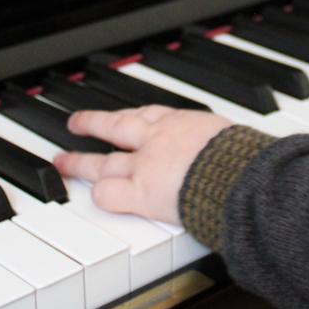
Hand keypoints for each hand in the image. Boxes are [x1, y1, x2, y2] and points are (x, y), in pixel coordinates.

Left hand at [53, 105, 233, 223]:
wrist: (239, 175)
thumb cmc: (245, 159)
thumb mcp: (233, 137)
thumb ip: (222, 142)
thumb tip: (238, 149)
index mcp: (182, 123)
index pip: (147, 114)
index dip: (129, 116)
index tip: (121, 115)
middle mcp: (157, 139)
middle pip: (115, 127)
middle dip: (92, 124)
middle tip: (76, 124)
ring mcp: (145, 166)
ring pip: (103, 160)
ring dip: (80, 161)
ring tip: (63, 161)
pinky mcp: (141, 193)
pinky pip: (109, 193)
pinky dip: (100, 194)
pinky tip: (91, 194)